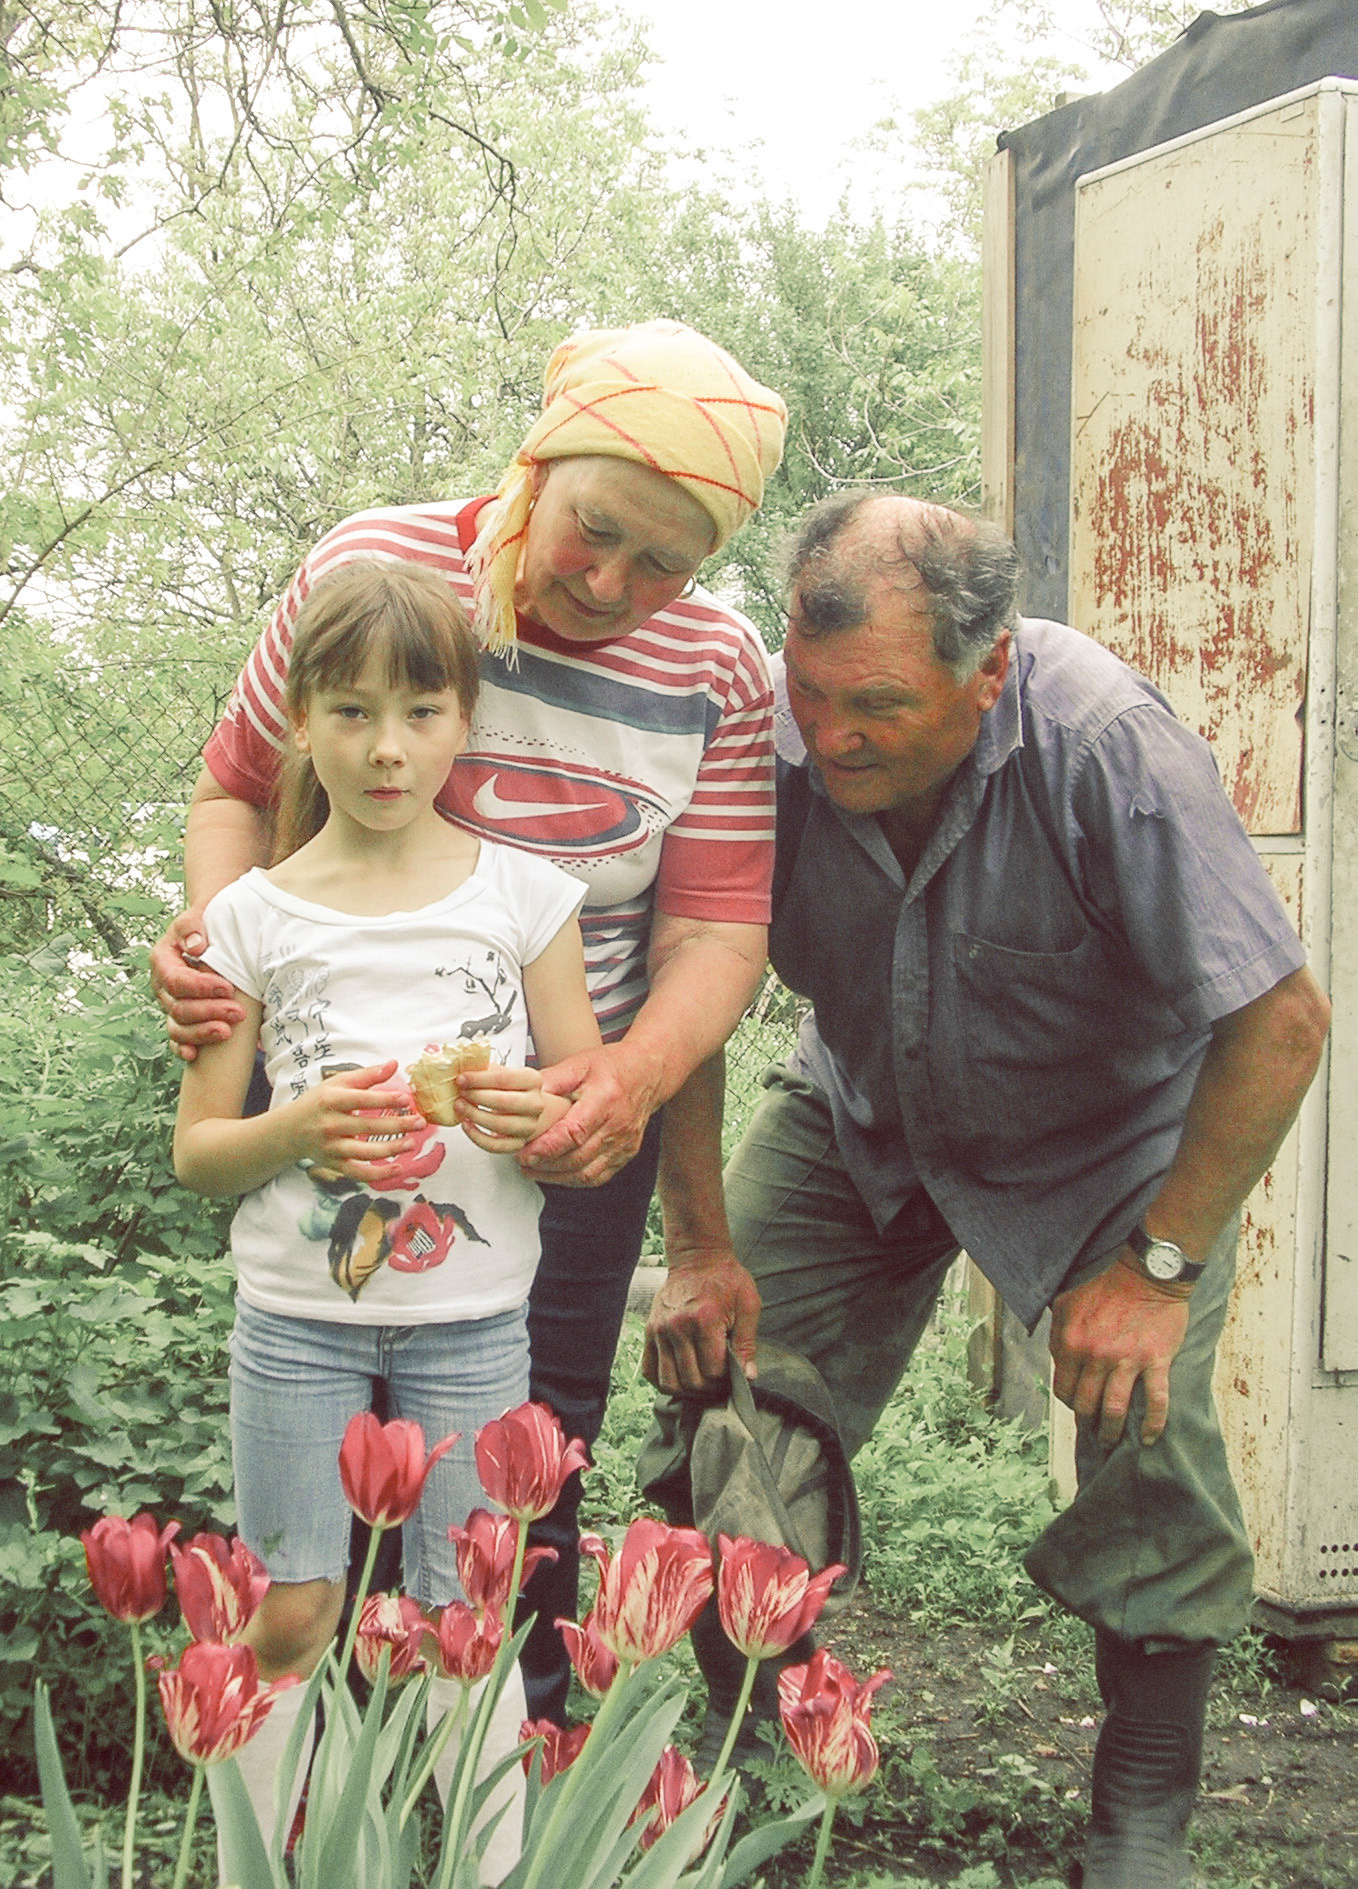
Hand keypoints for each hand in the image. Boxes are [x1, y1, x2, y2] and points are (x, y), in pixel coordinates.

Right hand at [150, 907, 244, 1060]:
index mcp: (163, 960)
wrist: (215, 929)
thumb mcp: (198, 916)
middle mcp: (162, 985)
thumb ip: (193, 926)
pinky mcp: (181, 1017)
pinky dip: (184, 1047)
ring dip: (201, 1033)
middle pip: (178, 1008)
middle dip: (209, 1012)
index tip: (227, 988)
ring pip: (177, 1027)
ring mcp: (170, 1004)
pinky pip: (176, 1039)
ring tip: (226, 1032)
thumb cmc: (208, 922)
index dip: (200, 988)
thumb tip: (197, 945)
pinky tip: (195, 1055)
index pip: (176, 980)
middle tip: (238, 1013)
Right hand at [292, 1061, 428, 1183]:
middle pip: (368, 1126)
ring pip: (365, 1152)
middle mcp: (330, 1125)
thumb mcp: (338, 1083)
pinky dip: (378, 1174)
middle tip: (420, 1122)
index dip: (385, 1100)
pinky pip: (359, 1173)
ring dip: (391, 1149)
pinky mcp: (334, 1164)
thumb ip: (367, 1075)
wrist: (289, 1130)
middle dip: (397, 1125)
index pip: (362, 1100)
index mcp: (332, 1101)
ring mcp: (332, 1147)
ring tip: (412, 1143)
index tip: (406, 1100)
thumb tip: (393, 1064)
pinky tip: (397, 1167)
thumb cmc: (319, 1102)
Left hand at [454, 1066, 570, 1153]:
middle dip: (476, 1097)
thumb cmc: (511, 1089)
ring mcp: (528, 1126)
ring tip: (460, 1107)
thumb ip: (484, 1069)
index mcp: (533, 1080)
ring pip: (499, 1125)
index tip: (462, 1078)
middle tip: (461, 1093)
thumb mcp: (502, 1073)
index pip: (505, 1078)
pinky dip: (477, 1137)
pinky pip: (496, 1146)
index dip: (479, 1079)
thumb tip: (462, 1065)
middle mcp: (535, 1104)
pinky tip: (467, 1125)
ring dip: (474, 1116)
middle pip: (503, 1102)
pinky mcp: (518, 1143)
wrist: (527, 1109)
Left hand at [516, 1042, 663, 1186]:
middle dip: (545, 1165)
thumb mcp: (579, 1064)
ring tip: (534, 1170)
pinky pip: (599, 1177)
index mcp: (605, 1101)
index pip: (574, 1133)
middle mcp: (617, 1126)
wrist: (648, 1073)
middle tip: (523, 1161)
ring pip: (587, 1174)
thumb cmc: (614, 1067)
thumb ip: (551, 1079)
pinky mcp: (626, 1154)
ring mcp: (624, 1143)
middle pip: (577, 1158)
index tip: (525, 1153)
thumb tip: (524, 1095)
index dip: (547, 1148)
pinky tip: (558, 1174)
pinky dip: (575, 1180)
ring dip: (557, 1177)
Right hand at [642, 1249, 761, 1394]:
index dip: (726, 1380)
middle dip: (709, 1389)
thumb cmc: (726, 1280)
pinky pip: (649, 1370)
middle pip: (691, 1381)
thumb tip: (748, 1377)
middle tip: (720, 1382)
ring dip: (687, 1391)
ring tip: (701, 1382)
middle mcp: (677, 1327)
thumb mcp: (748, 1305)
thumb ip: (747, 1343)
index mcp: (704, 1320)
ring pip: (668, 1382)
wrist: (697, 1257)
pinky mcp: (649, 1331)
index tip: (733, 1375)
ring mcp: (659, 1330)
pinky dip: (663, 1381)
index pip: (713, 1371)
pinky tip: (680, 1376)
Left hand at [1049, 1252, 1191, 1447]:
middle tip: (1092, 1431)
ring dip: (1112, 1433)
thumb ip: (1058, 1331)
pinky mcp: (1155, 1360)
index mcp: (1071, 1341)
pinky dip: (1151, 1425)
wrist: (1148, 1270)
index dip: (1069, 1402)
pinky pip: (1155, 1401)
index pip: (1063, 1388)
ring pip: (1114, 1410)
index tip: (1076, 1406)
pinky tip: (1147, 1438)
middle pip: (1086, 1404)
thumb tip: (1057, 1357)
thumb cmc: (1106, 1282)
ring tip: (1112, 1443)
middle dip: (1088, 1423)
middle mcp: (1095, 1356)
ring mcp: (1126, 1360)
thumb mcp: (1067, 1300)